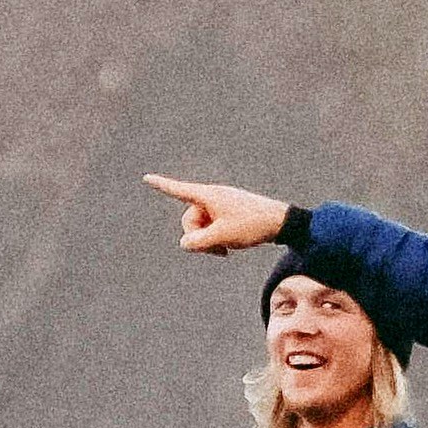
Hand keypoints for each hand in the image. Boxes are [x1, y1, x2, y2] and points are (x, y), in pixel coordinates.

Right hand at [145, 175, 291, 253]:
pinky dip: (215, 238)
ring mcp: (220, 206)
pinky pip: (212, 227)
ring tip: (225, 249)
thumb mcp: (221, 237)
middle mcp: (212, 198)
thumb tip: (185, 243)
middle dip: (197, 237)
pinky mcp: (227, 213)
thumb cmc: (251, 225)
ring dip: (208, 241)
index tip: (146, 177)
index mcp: (208, 196)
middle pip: (189, 220)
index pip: (179, 190)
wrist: (280, 222)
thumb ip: (197, 242)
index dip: (161, 185)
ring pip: (200, 227)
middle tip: (216, 248)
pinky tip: (228, 248)